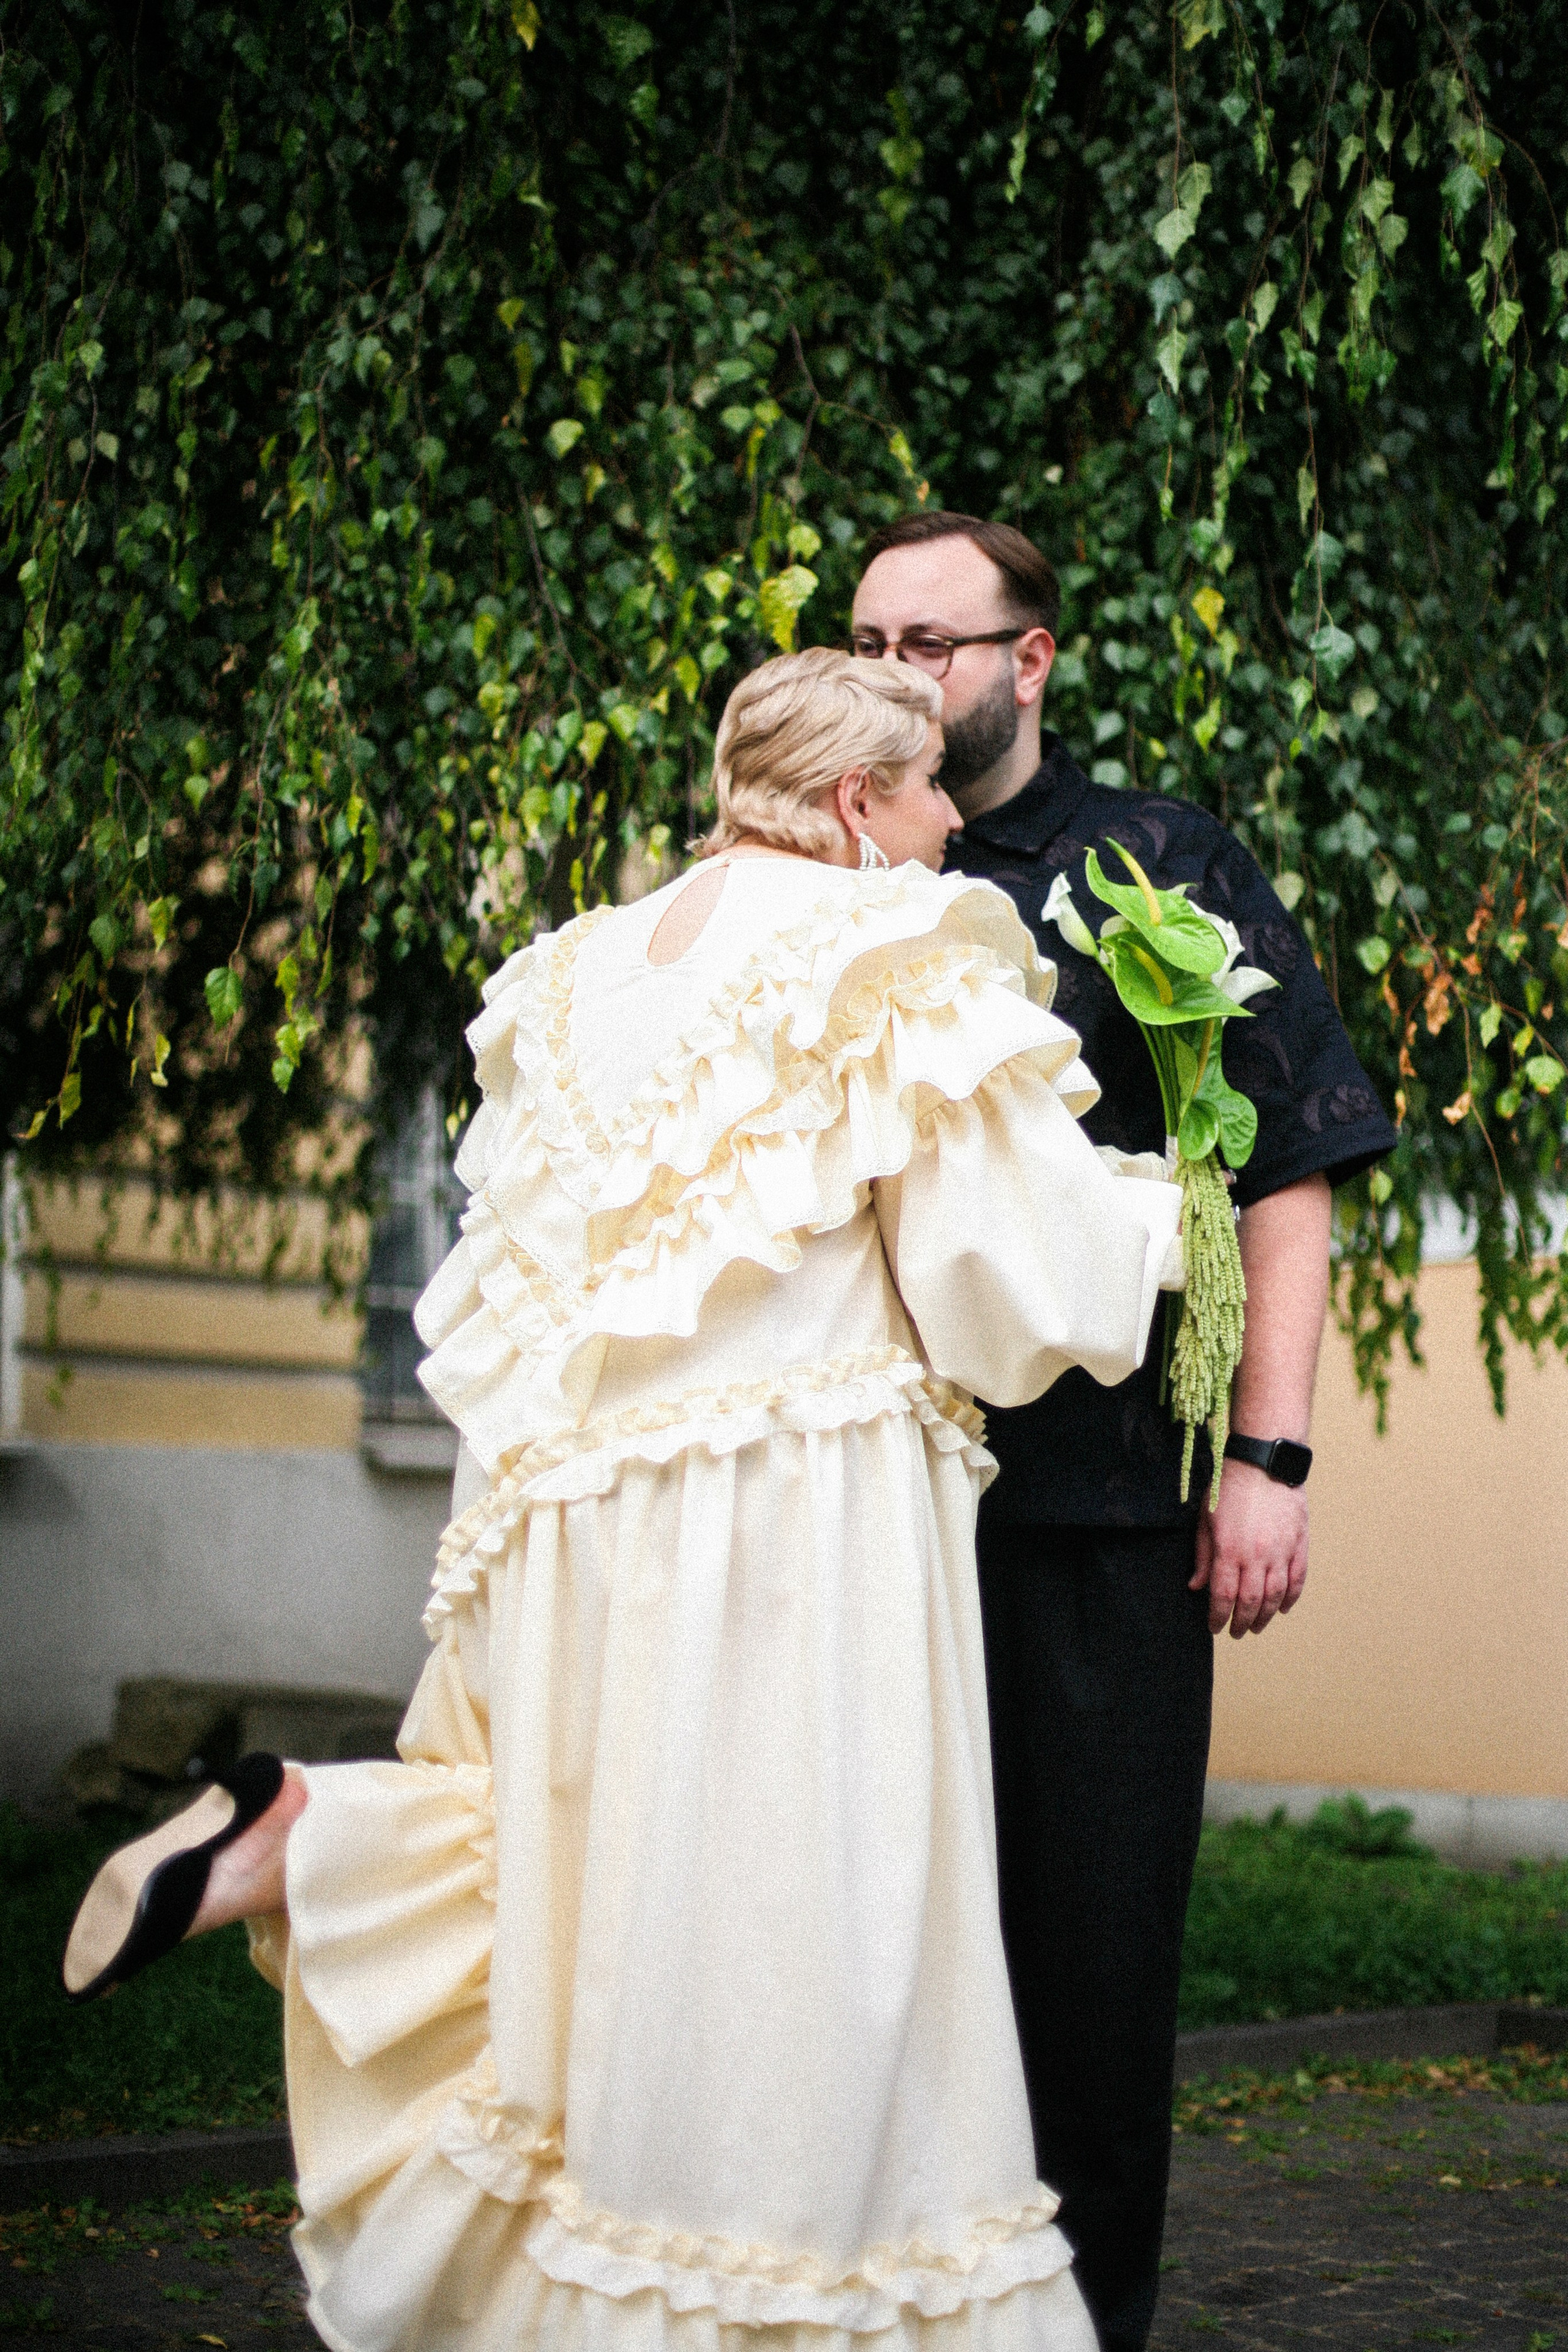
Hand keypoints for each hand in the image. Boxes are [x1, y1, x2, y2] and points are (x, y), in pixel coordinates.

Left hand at [1191, 1459, 1307, 1637]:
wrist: (1264, 1461)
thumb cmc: (1229, 1487)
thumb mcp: (1205, 1518)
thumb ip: (1203, 1555)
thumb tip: (1196, 1586)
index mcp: (1229, 1550)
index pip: (1223, 1596)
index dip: (1218, 1617)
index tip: (1215, 1627)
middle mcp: (1257, 1555)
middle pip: (1251, 1602)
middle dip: (1242, 1622)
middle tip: (1236, 1632)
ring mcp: (1281, 1550)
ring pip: (1276, 1596)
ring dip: (1267, 1616)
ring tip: (1257, 1626)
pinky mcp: (1299, 1543)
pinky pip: (1298, 1579)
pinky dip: (1291, 1598)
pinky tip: (1283, 1608)